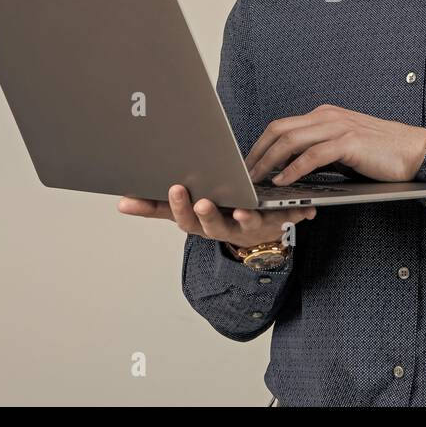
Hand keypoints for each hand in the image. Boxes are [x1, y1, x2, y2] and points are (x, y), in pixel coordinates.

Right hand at [117, 183, 315, 248]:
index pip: (179, 217)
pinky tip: (305, 209)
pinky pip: (284, 220)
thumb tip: (120, 202)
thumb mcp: (184, 211)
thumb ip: (153, 207)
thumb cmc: (216, 213)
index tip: (167, 191)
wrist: (256, 235)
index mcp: (199, 222)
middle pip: (209, 225)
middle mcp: (222, 229)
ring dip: (245, 218)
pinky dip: (294, 214)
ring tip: (245, 210)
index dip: (172, 207)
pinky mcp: (274, 223)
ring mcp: (248, 229)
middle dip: (203, 213)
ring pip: (244, 225)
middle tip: (199, 200)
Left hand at [245, 104, 425, 185]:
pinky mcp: (349, 142)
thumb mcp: (343, 150)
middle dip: (257, 152)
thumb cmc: (380, 155)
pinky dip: (294, 168)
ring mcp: (338, 127)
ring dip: (269, 161)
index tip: (247, 164)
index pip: (282, 126)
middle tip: (243, 174)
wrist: (416, 152)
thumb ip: (318, 153)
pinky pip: (313, 155)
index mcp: (324, 115)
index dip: (260, 145)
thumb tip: (289, 169)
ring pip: (291, 140)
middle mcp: (328, 116)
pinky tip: (283, 181)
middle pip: (279, 130)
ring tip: (257, 180)